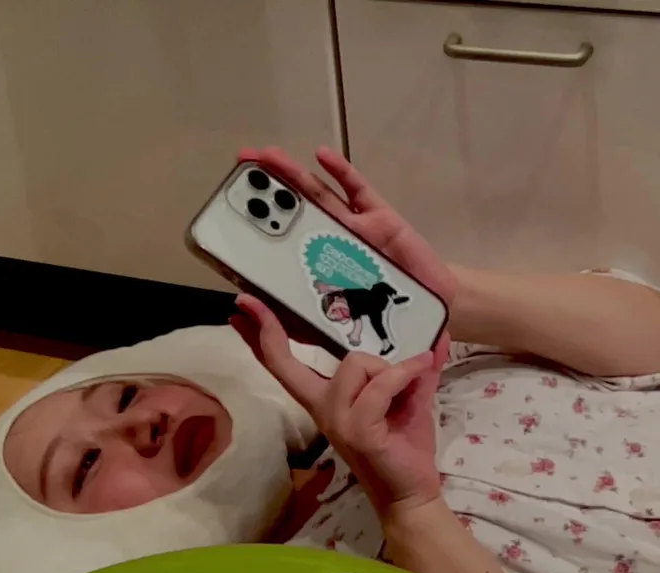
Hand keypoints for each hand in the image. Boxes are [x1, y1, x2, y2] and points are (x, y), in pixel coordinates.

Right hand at [232, 294, 442, 516]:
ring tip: (406, 386)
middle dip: (268, 330)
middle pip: (291, 362)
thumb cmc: (404, 446)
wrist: (413, 491)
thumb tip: (439, 333)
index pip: (285, 366)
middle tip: (249, 304)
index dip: (261, 338)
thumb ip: (415, 367)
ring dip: (388, 367)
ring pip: (355, 364)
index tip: (241, 309)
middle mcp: (322, 409)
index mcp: (326, 400)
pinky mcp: (358, 430)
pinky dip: (405, 373)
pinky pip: (380, 384)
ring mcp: (337, 420)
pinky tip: (421, 368)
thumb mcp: (408, 397)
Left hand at [241, 146, 457, 367]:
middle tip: (242, 163)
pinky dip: (341, 172)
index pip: (281, 243)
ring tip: (267, 155)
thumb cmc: (382, 324)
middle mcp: (331, 243)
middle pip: (295, 210)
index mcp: (316, 267)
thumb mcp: (328, 330)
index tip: (228, 212)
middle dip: (268, 188)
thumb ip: (291, 322)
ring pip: (320, 196)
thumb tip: (242, 309)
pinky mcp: (382, 218)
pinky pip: (359, 191)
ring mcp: (355, 228)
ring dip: (293, 174)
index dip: (257, 227)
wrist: (432, 319)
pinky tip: (321, 156)